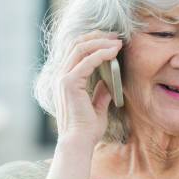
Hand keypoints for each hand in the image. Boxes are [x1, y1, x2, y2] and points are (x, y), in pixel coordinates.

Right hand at [53, 30, 122, 144]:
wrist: (79, 142)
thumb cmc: (87, 129)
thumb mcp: (97, 108)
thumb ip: (100, 94)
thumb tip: (107, 83)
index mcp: (66, 80)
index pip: (76, 51)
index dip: (93, 42)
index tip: (112, 41)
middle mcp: (61, 76)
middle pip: (77, 44)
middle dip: (97, 37)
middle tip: (116, 36)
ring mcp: (63, 78)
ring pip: (80, 48)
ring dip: (101, 42)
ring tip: (118, 42)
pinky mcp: (69, 83)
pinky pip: (87, 61)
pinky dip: (102, 53)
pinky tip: (114, 52)